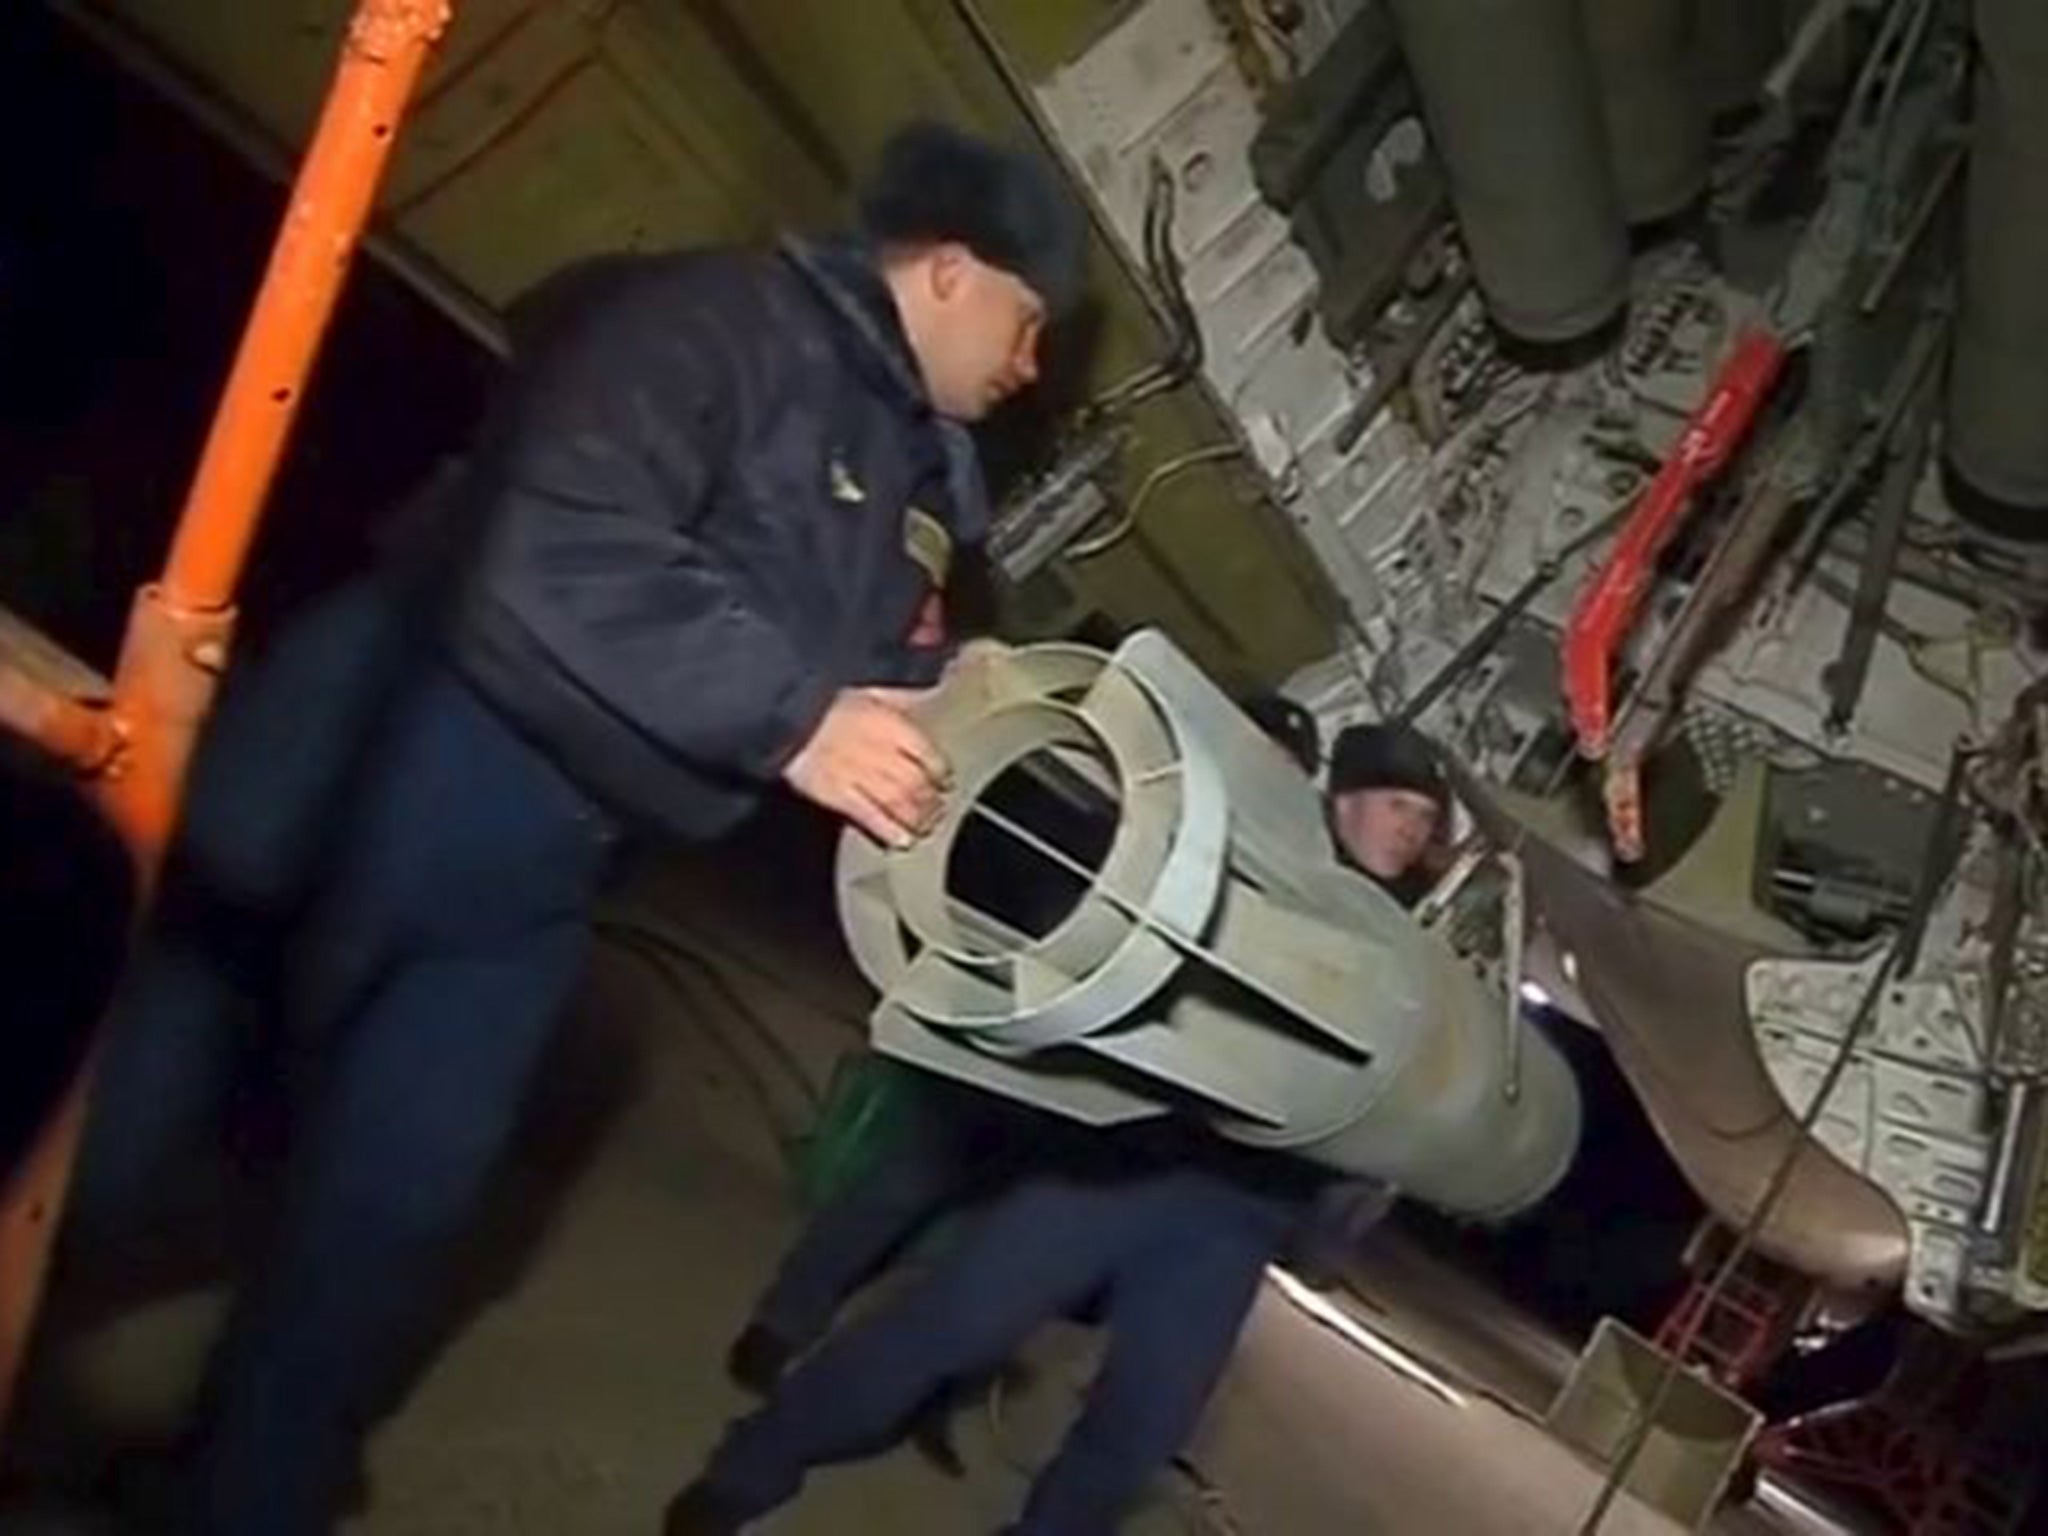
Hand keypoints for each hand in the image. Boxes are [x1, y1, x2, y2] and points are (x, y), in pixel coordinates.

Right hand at [782, 688, 950, 847]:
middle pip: (918, 783)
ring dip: (917, 819)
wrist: (782, 716)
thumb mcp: (867, 689)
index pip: (928, 754)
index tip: (944, 781)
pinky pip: (871, 817)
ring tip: (923, 827)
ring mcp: (860, 776)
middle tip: (937, 810)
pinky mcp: (837, 795)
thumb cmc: (822, 701)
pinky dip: (889, 831)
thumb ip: (898, 698)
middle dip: (932, 801)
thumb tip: (925, 693)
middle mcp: (881, 752)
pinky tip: (899, 840)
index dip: (940, 772)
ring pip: (900, 803)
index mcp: (890, 724)